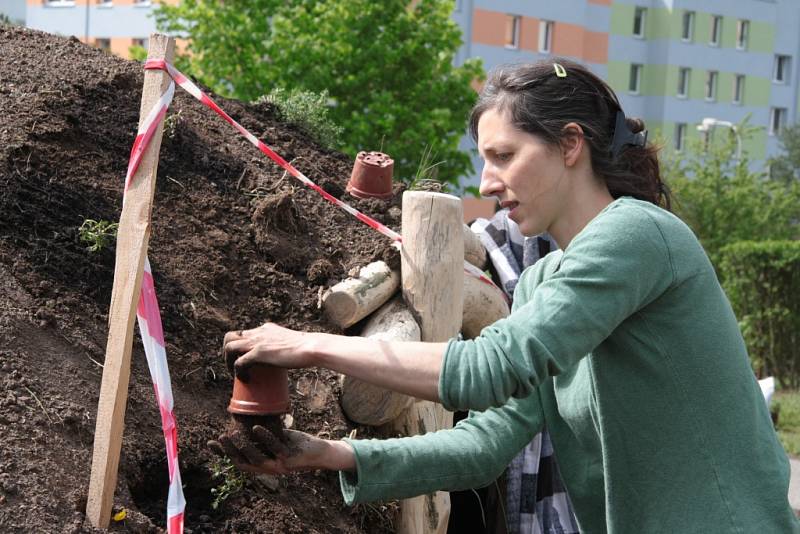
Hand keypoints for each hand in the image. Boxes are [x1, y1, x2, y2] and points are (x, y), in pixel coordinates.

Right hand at [208, 427, 353, 474]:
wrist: (319, 452)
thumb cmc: (295, 444)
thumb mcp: (275, 439)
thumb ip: (260, 437)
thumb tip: (244, 423)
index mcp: (263, 464)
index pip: (238, 461)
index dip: (223, 454)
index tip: (210, 443)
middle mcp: (268, 468)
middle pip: (244, 463)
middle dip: (230, 451)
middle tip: (219, 438)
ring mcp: (279, 465)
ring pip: (257, 459)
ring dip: (243, 447)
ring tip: (232, 434)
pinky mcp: (290, 458)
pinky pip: (275, 448)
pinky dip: (265, 437)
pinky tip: (256, 427)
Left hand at [222, 323, 315, 380]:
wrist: (311, 347)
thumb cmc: (307, 348)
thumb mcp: (290, 343)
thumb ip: (284, 346)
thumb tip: (286, 358)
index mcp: (265, 329)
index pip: (243, 333)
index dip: (239, 347)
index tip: (243, 360)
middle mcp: (258, 332)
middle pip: (230, 336)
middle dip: (227, 352)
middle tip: (233, 366)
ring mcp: (257, 342)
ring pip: (229, 347)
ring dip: (228, 362)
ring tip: (234, 374)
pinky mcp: (259, 353)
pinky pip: (239, 363)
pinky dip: (238, 372)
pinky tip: (244, 379)